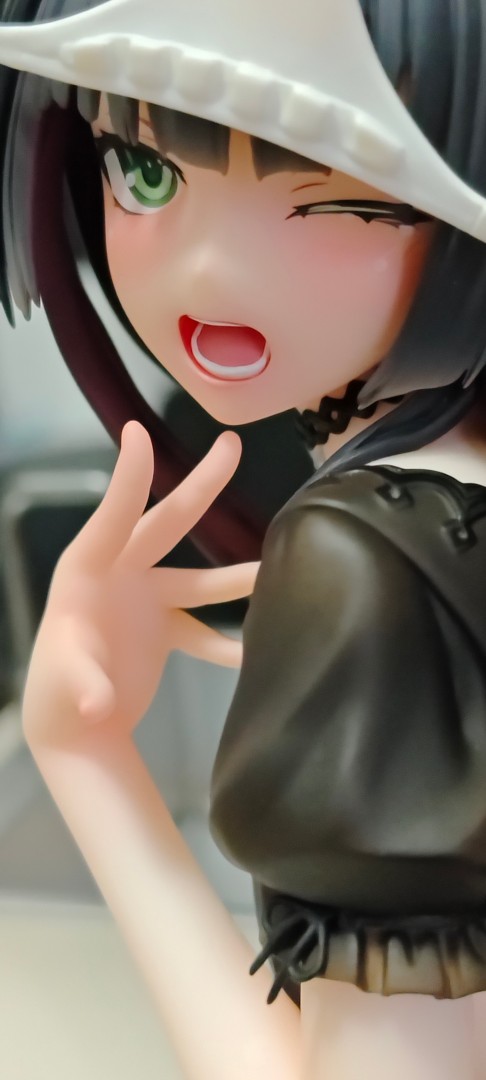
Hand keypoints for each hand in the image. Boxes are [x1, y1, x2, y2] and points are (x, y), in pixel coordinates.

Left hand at [22, 423, 258, 746]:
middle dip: (200, 485)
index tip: (139, 432)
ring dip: (234, 577)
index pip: (113, 514)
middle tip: (232, 445)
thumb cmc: (55, 697)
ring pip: (197, 579)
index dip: (129, 477)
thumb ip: (85, 686)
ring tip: (272, 570)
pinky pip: (203, 627)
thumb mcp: (65, 683)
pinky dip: (226, 640)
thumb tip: (97, 705)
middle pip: (165, 522)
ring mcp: (145, 598)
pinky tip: (254, 652)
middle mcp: (119, 573)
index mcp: (87, 571)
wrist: (73, 730)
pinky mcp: (163, 628)